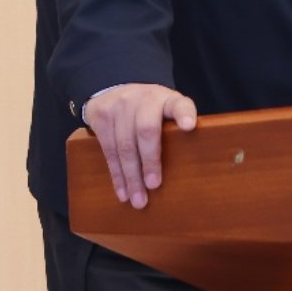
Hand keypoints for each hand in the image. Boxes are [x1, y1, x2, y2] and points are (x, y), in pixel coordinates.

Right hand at [82, 83, 198, 207]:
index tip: (189, 126)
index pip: (179, 104)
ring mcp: (120, 105)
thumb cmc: (150, 111)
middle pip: (146, 130)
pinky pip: (108, 150)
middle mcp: (144, 99)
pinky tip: (123, 192)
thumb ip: (176, 129)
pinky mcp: (101, 116)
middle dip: (149, 161)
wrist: (115, 91)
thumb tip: (189, 170)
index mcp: (166, 99)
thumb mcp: (166, 110)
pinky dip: (116, 175)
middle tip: (154, 185)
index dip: (184, 114)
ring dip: (131, 176)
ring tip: (138, 199)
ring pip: (125, 145)